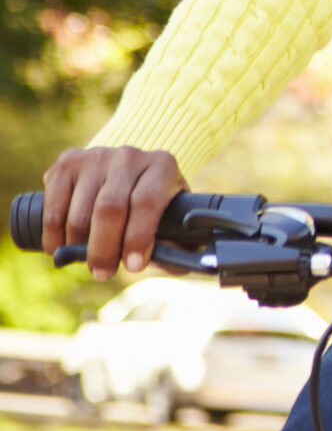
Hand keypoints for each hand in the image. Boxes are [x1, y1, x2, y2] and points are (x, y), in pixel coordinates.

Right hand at [41, 146, 187, 281]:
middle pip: (109, 207)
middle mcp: (129, 157)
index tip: (134, 266)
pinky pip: (54, 205)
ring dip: (78, 245)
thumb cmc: (155, 203)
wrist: (128, 171)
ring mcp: (96, 157)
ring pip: (80, 211)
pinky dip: (54, 233)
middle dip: (104, 248)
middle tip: (103, 273)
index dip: (138, 237)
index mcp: (163, 166)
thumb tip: (173, 262)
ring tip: (84, 262)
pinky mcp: (68, 163)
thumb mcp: (175, 217)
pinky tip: (60, 248)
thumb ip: (179, 243)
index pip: (146, 201)